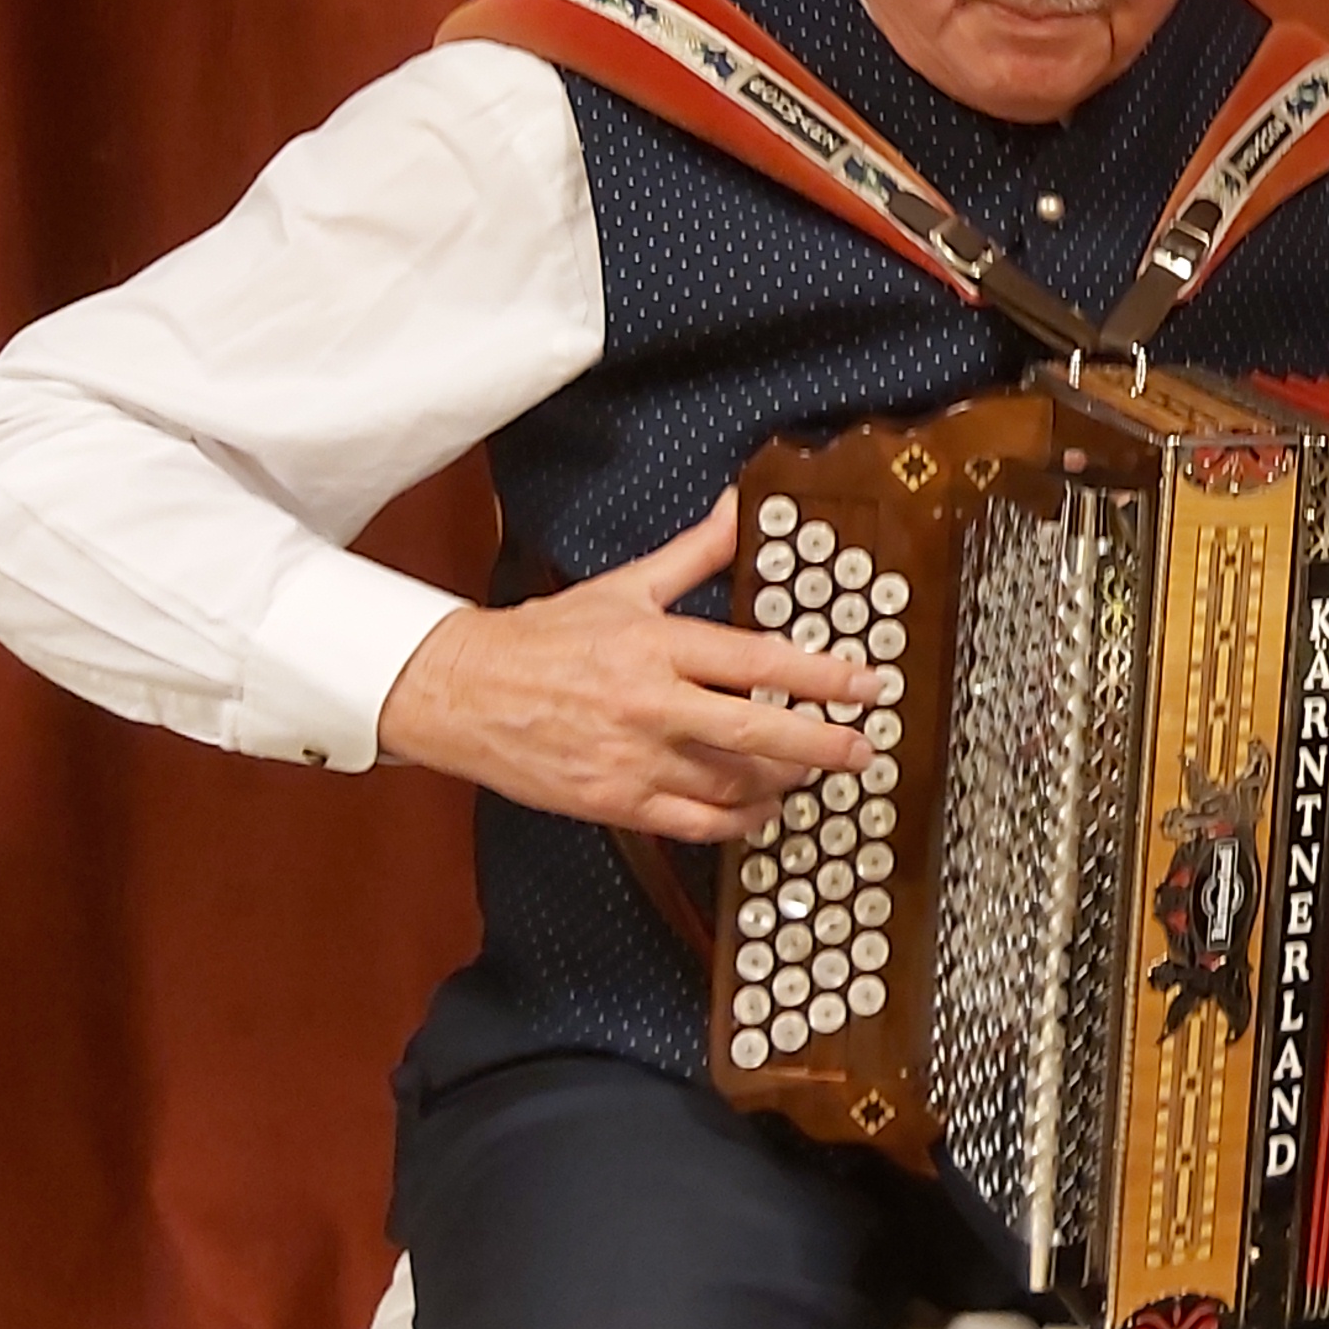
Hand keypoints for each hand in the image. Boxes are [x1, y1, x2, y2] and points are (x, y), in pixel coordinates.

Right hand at [375, 493, 883, 840]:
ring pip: (732, 784)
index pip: (758, 661)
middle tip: (863, 747)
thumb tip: (738, 506)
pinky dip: (738, 822)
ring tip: (811, 772)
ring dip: (784, 783)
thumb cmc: (545, 639)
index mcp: (657, 646)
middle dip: (822, 744)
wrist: (461, 692)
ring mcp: (632, 759)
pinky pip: (694, 822)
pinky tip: (761, 811)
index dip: (822, 677)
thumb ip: (695, 553)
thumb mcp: (626, 585)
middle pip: (756, 732)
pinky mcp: (613, 802)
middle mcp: (650, 705)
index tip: (867, 685)